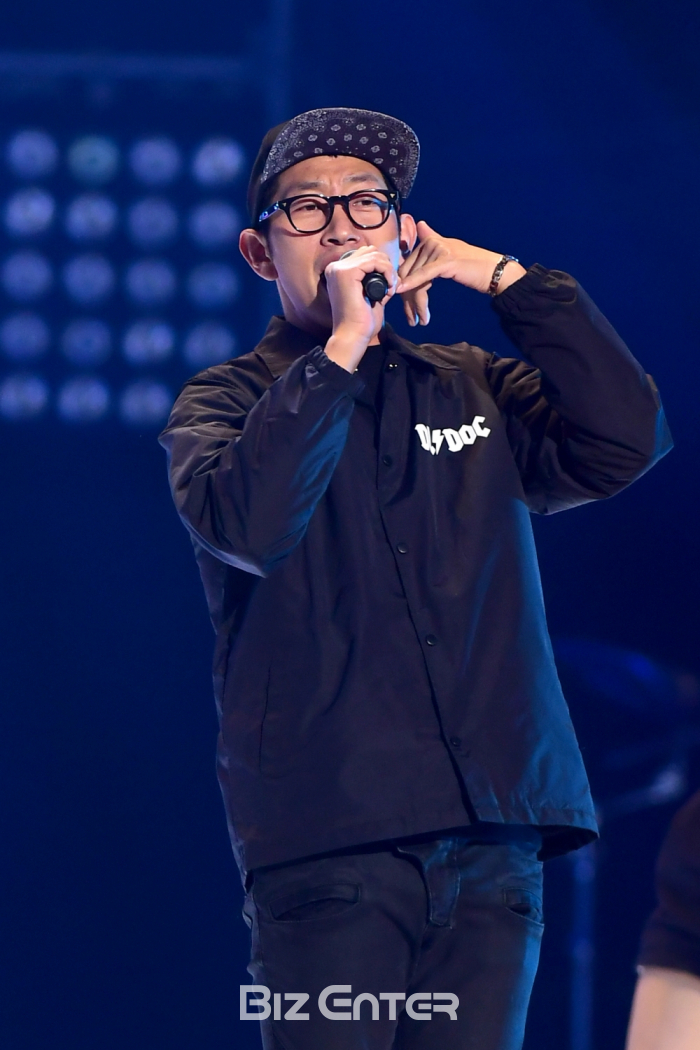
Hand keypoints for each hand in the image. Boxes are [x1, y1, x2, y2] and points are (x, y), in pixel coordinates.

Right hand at [323, 246, 397, 371]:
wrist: (353, 336)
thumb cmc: (361, 321)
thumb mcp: (372, 295)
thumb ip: (380, 281)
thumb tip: (393, 271)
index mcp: (338, 272)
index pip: (365, 255)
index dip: (382, 266)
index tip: (390, 285)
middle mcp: (335, 267)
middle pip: (369, 251)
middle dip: (386, 266)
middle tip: (392, 286)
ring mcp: (339, 269)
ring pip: (373, 254)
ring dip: (388, 270)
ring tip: (391, 288)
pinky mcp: (347, 273)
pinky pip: (374, 261)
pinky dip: (387, 271)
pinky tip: (389, 286)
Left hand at [396, 221, 525, 325]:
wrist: (492, 271)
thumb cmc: (472, 266)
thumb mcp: (448, 251)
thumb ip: (432, 239)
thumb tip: (419, 224)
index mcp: (430, 241)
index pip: (408, 265)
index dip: (403, 285)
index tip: (403, 304)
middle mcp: (432, 242)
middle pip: (409, 272)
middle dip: (407, 297)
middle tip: (410, 318)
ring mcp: (438, 250)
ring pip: (416, 278)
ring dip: (413, 302)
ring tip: (414, 320)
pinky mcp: (445, 260)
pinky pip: (424, 274)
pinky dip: (412, 283)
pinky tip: (401, 291)